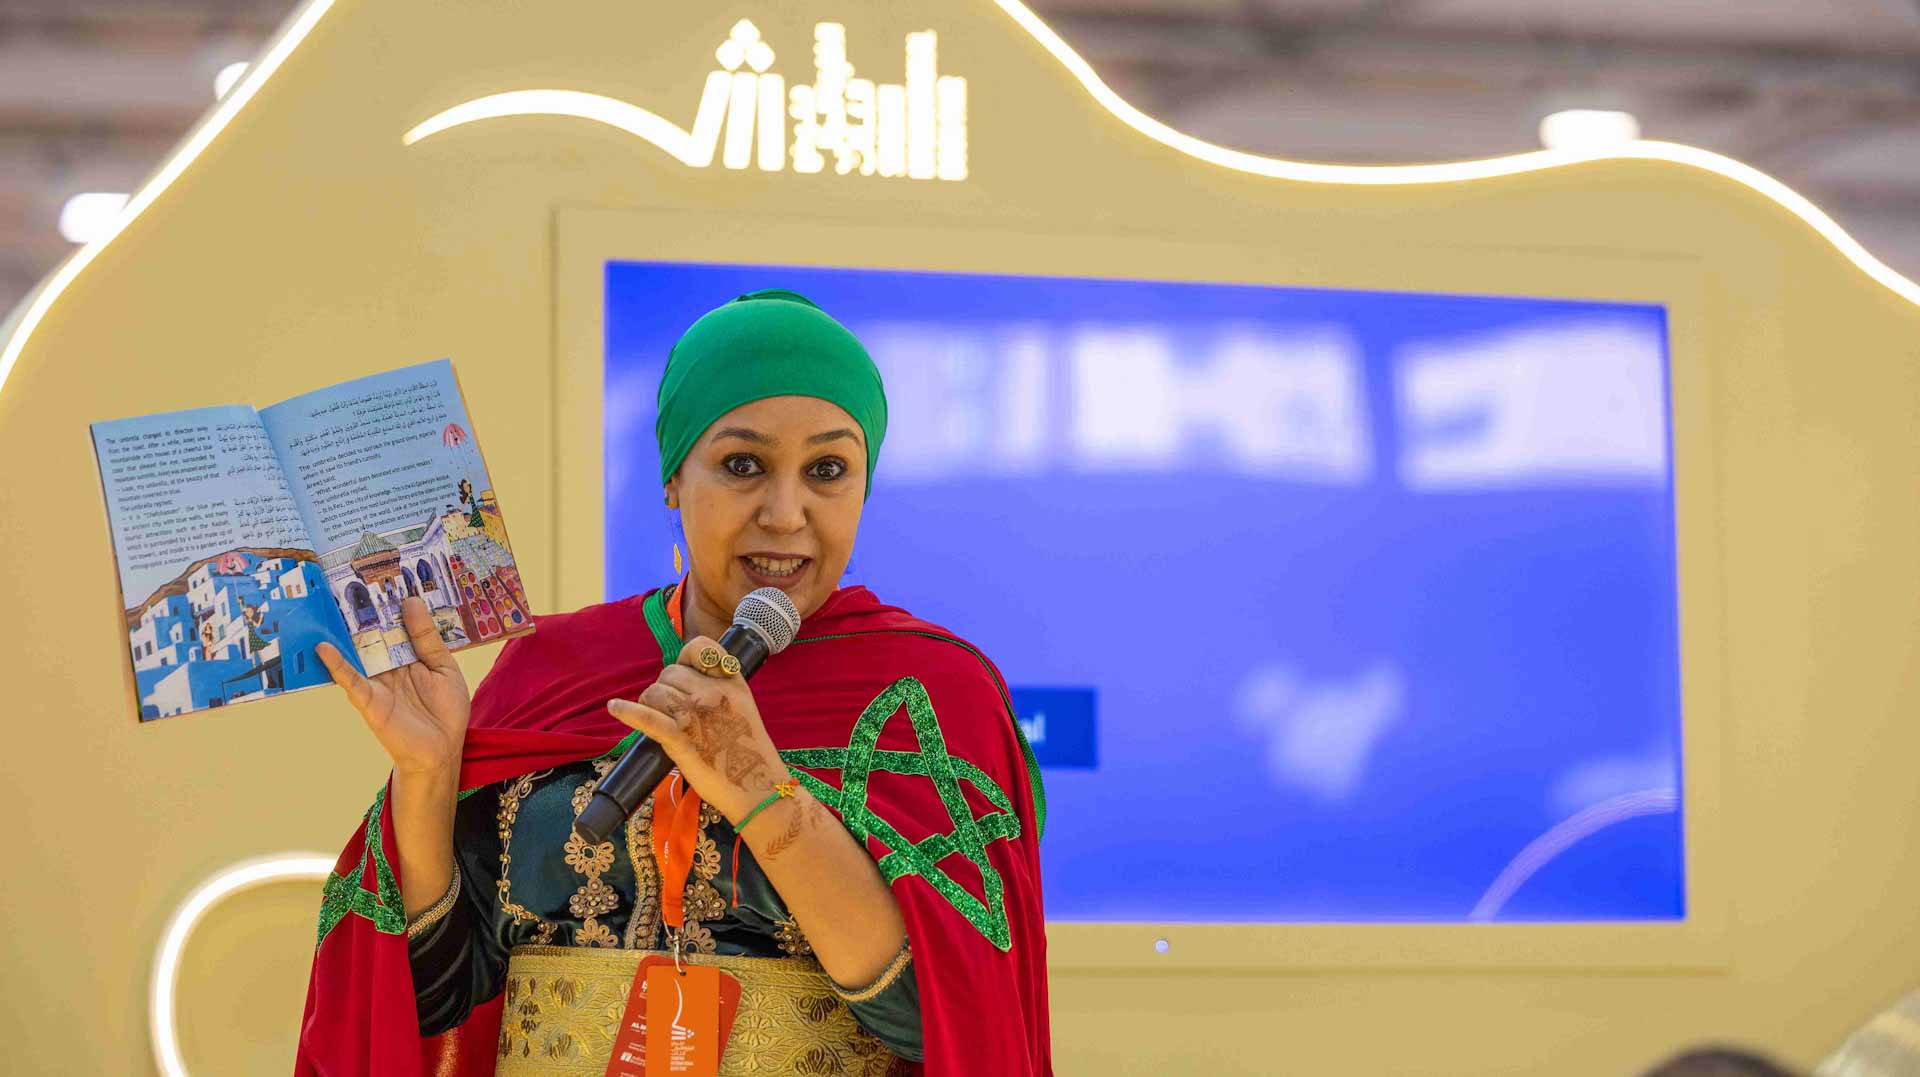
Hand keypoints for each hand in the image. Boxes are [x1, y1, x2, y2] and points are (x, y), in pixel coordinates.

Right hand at [317, 596, 471, 776]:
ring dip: (342, 630)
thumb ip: (426, 637)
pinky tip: (324, 649)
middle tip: (345, 578)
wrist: (443, 750)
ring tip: (327, 602)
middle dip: (359, 610)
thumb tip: (411, 601)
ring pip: (356, 651)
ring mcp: (375, 682)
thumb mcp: (443, 666)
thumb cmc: (446, 710)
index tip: (376, 574)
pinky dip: (337, 665)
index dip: (384, 603)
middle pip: (370, 634)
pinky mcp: (369, 701)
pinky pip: (351, 680)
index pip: (391, 624)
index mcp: (405, 655)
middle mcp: (386, 665)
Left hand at [606, 636, 785, 822]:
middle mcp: (712, 693)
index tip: (686, 676)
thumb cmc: (748, 752)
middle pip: (668, 673)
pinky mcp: (680, 739)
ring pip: (654, 692)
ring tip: (662, 723)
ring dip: (651, 705)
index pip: (698, 648)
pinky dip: (628, 712)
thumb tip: (685, 679)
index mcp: (730, 683)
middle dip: (666, 689)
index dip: (686, 660)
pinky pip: (648, 717)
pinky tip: (614, 707)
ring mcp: (696, 715)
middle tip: (674, 713)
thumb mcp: (744, 705)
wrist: (757, 787)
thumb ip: (720, 686)